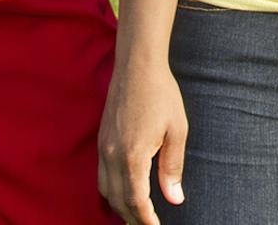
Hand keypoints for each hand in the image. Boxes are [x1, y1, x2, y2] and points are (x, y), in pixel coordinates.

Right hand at [97, 58, 187, 224]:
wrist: (137, 66)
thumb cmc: (161, 95)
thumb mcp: (176, 130)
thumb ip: (172, 167)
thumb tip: (174, 198)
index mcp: (133, 155)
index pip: (136, 200)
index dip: (145, 218)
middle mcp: (112, 155)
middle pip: (117, 200)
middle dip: (132, 217)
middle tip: (147, 224)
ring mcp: (103, 147)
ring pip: (105, 190)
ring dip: (119, 206)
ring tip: (136, 214)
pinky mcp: (101, 140)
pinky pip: (101, 176)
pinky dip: (111, 191)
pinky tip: (123, 191)